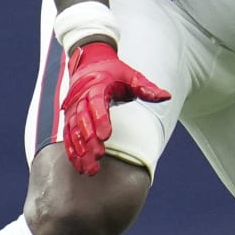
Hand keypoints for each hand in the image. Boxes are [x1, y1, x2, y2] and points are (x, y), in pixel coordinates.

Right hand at [59, 41, 169, 175]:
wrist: (89, 65)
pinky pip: (68, 136)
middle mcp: (81, 98)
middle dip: (89, 140)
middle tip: (98, 157)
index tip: (106, 136)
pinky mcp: (69, 118)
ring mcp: (73, 109)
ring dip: (80, 151)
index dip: (100, 119)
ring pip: (74, 132)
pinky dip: (72, 151)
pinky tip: (78, 166)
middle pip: (83, 121)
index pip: (97, 103)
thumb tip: (166, 96)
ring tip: (89, 169)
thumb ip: (146, 88)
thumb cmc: (114, 73)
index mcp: (97, 86)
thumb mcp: (131, 75)